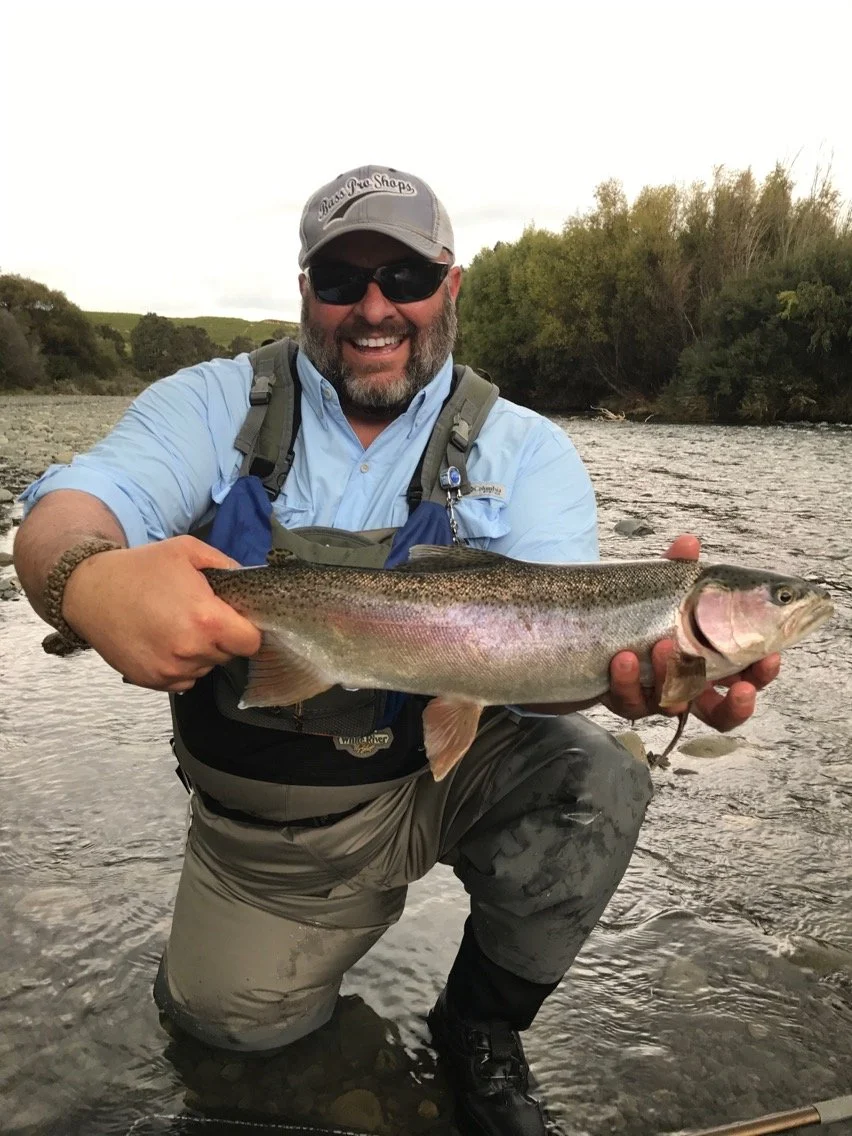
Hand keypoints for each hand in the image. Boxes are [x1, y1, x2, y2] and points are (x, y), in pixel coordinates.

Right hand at [62, 535, 261, 691]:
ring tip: (176, 625)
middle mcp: (191, 652)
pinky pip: (184, 679)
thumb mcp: (188, 551)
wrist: (89, 591)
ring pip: (206, 667)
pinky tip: (164, 641)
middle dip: (222, 638)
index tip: (235, 619)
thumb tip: (249, 582)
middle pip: (228, 655)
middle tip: (199, 616)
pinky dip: (181, 665)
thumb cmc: (140, 568)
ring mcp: (170, 671)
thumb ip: (226, 566)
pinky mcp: (152, 681)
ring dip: (200, 652)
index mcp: (206, 620)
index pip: (251, 642)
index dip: (247, 630)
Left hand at [604, 534, 780, 730]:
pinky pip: (627, 700)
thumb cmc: (630, 611)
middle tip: (740, 688)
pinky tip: (624, 659)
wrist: (573, 630)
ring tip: (665, 646)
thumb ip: (675, 570)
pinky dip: (627, 680)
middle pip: (720, 712)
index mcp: (704, 659)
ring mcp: (651, 695)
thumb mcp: (656, 588)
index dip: (761, 673)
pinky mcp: (619, 699)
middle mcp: (682, 685)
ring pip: (671, 706)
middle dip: (735, 705)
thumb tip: (688, 542)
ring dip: (673, 679)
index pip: (744, 675)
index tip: (769, 657)